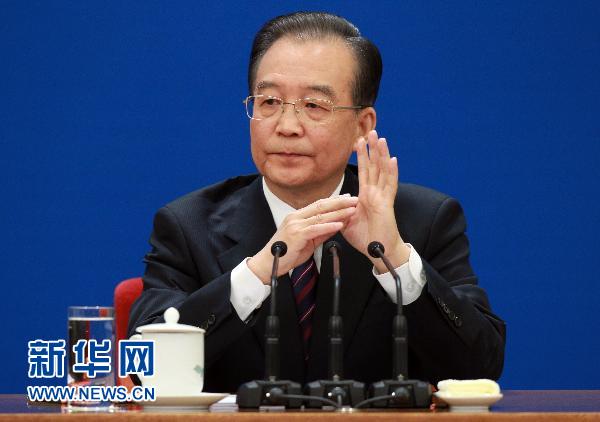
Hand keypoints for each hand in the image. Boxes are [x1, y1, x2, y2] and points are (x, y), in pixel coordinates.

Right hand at [248, 195, 357, 283]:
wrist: (267, 264)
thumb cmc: (285, 254)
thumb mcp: (308, 242)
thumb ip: (321, 233)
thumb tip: (336, 226)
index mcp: (297, 217)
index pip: (318, 205)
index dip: (334, 200)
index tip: (347, 197)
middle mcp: (296, 217)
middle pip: (321, 206)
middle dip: (339, 202)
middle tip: (354, 198)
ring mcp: (295, 225)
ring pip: (320, 216)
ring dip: (338, 212)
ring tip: (352, 210)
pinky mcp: (296, 234)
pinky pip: (315, 228)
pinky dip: (328, 226)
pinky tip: (339, 225)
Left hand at [341, 130, 409, 272]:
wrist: (378, 251)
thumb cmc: (365, 238)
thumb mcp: (347, 222)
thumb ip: (340, 211)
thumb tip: (331, 205)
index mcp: (365, 196)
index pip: (364, 171)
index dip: (362, 156)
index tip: (358, 141)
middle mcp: (375, 193)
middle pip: (374, 166)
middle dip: (372, 148)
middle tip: (371, 131)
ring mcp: (383, 197)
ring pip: (383, 171)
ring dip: (382, 154)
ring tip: (381, 138)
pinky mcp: (387, 204)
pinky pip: (390, 185)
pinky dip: (392, 172)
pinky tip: (393, 159)